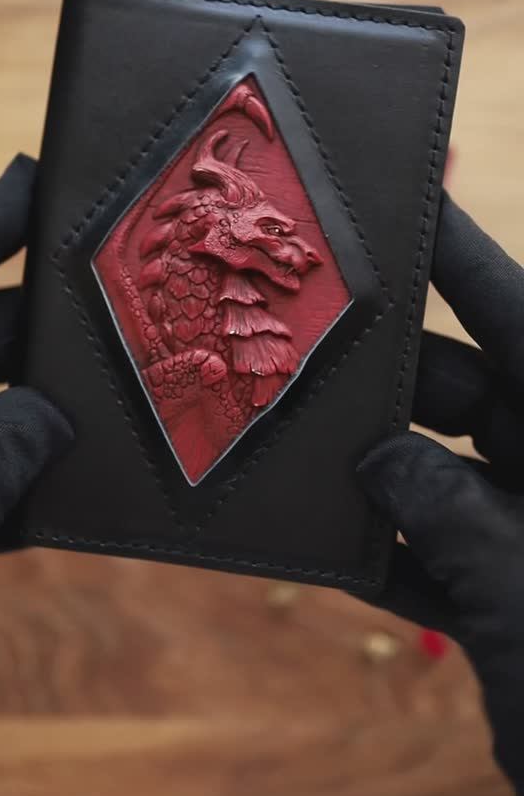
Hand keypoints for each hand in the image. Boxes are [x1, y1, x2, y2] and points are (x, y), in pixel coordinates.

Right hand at [358, 193, 523, 795]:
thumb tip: (377, 460)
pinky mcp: (516, 590)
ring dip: (375, 473)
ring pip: (446, 473)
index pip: (522, 322)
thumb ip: (450, 518)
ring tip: (294, 449)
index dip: (463, 260)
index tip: (400, 205)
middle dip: (388, 383)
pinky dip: (389, 551)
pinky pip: (442, 550)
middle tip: (304, 350)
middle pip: (471, 392)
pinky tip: (326, 546)